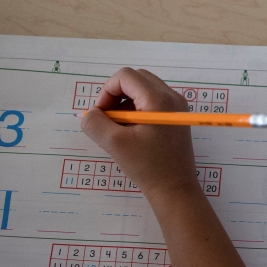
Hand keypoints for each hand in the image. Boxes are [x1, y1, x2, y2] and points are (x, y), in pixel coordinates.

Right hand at [81, 68, 197, 201]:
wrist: (175, 190)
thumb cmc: (147, 167)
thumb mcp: (114, 144)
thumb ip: (96, 123)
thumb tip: (90, 113)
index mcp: (159, 99)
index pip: (126, 76)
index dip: (107, 91)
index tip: (102, 115)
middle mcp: (172, 97)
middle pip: (136, 79)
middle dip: (116, 95)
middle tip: (109, 121)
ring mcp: (176, 107)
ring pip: (143, 90)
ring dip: (125, 104)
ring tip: (120, 130)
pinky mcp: (176, 118)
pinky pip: (152, 102)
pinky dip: (136, 111)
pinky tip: (132, 133)